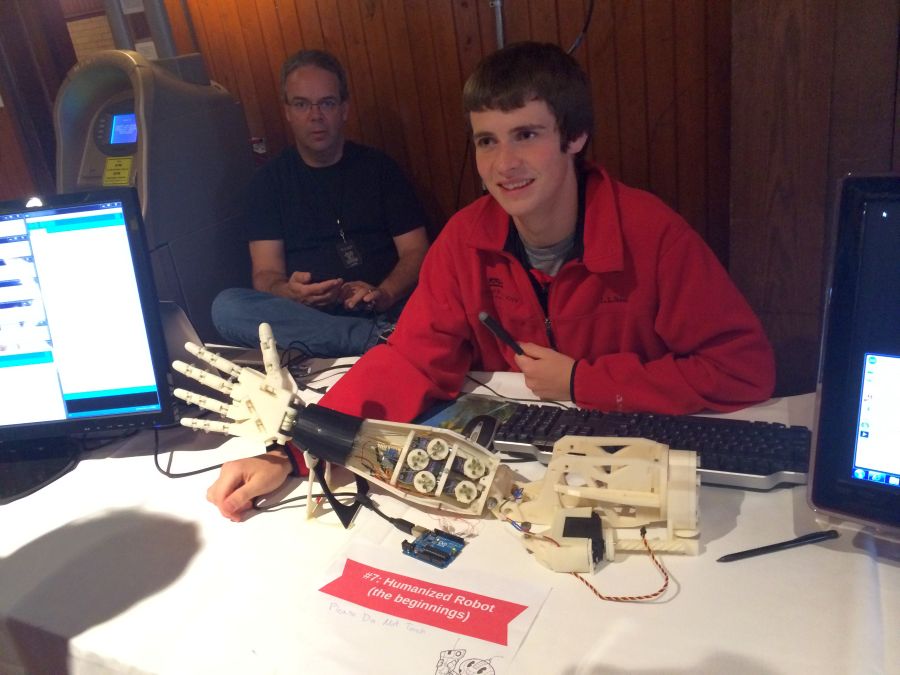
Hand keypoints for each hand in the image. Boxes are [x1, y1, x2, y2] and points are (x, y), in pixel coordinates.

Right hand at [172, 323, 300, 445]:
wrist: (292, 422)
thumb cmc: (285, 397)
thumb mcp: (278, 373)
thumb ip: (268, 350)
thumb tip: (264, 324)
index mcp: (246, 381)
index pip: (222, 365)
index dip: (206, 356)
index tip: (190, 346)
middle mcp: (238, 394)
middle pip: (212, 382)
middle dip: (194, 373)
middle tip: (176, 364)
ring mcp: (236, 411)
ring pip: (210, 403)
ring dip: (193, 397)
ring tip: (176, 392)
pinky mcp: (238, 428)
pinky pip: (217, 427)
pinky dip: (202, 425)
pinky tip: (186, 421)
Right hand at [206, 452, 291, 520]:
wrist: (279, 461)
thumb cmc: (272, 472)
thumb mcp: (259, 486)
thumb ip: (241, 497)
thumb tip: (225, 509)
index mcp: (231, 471)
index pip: (219, 496)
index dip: (226, 510)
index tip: (238, 517)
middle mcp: (225, 470)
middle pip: (215, 496)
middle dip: (227, 507)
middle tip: (245, 508)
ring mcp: (226, 473)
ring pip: (218, 494)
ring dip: (228, 504)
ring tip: (245, 503)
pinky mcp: (230, 476)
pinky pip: (224, 491)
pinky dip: (231, 499)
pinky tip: (244, 499)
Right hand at [281, 271, 342, 306]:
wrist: (288, 295)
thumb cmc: (293, 283)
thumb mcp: (294, 276)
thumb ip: (301, 276)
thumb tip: (309, 276)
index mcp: (305, 292)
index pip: (319, 289)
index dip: (329, 285)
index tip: (336, 280)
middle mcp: (310, 300)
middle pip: (326, 296)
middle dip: (335, 289)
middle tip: (341, 281)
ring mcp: (314, 305)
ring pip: (328, 301)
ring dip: (336, 294)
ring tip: (341, 286)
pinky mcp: (316, 307)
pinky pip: (327, 305)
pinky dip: (334, 299)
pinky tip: (338, 293)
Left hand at [340, 281, 391, 311]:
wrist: (384, 298)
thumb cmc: (368, 300)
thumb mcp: (357, 300)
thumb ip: (350, 301)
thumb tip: (343, 305)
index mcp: (356, 285)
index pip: (346, 286)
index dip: (341, 293)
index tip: (337, 301)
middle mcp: (362, 285)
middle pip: (353, 289)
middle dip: (346, 296)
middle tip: (343, 304)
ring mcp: (370, 289)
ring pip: (362, 291)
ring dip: (355, 299)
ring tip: (351, 306)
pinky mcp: (378, 293)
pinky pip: (374, 294)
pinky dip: (370, 296)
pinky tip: (366, 300)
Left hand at [514, 343, 574, 400]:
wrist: (578, 383)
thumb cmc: (563, 365)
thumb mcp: (547, 353)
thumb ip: (530, 348)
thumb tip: (518, 345)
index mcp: (528, 369)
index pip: (517, 357)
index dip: (526, 353)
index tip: (537, 353)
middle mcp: (528, 381)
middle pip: (524, 368)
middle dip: (532, 364)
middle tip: (547, 363)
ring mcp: (534, 390)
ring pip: (530, 377)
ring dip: (537, 374)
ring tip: (551, 373)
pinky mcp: (540, 396)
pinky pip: (536, 386)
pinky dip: (541, 382)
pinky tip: (552, 381)